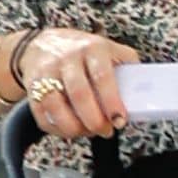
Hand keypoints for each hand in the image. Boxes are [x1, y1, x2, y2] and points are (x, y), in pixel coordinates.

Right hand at [20, 28, 138, 137]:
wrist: (41, 45)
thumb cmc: (82, 50)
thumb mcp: (108, 47)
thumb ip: (126, 63)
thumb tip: (144, 86)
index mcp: (93, 48)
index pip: (102, 76)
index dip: (112, 101)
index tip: (120, 120)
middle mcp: (68, 59)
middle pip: (79, 95)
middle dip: (94, 120)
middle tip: (106, 131)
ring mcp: (47, 73)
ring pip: (56, 107)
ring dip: (75, 127)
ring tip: (89, 132)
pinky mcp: (32, 88)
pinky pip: (42, 115)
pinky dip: (57, 129)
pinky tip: (71, 130)